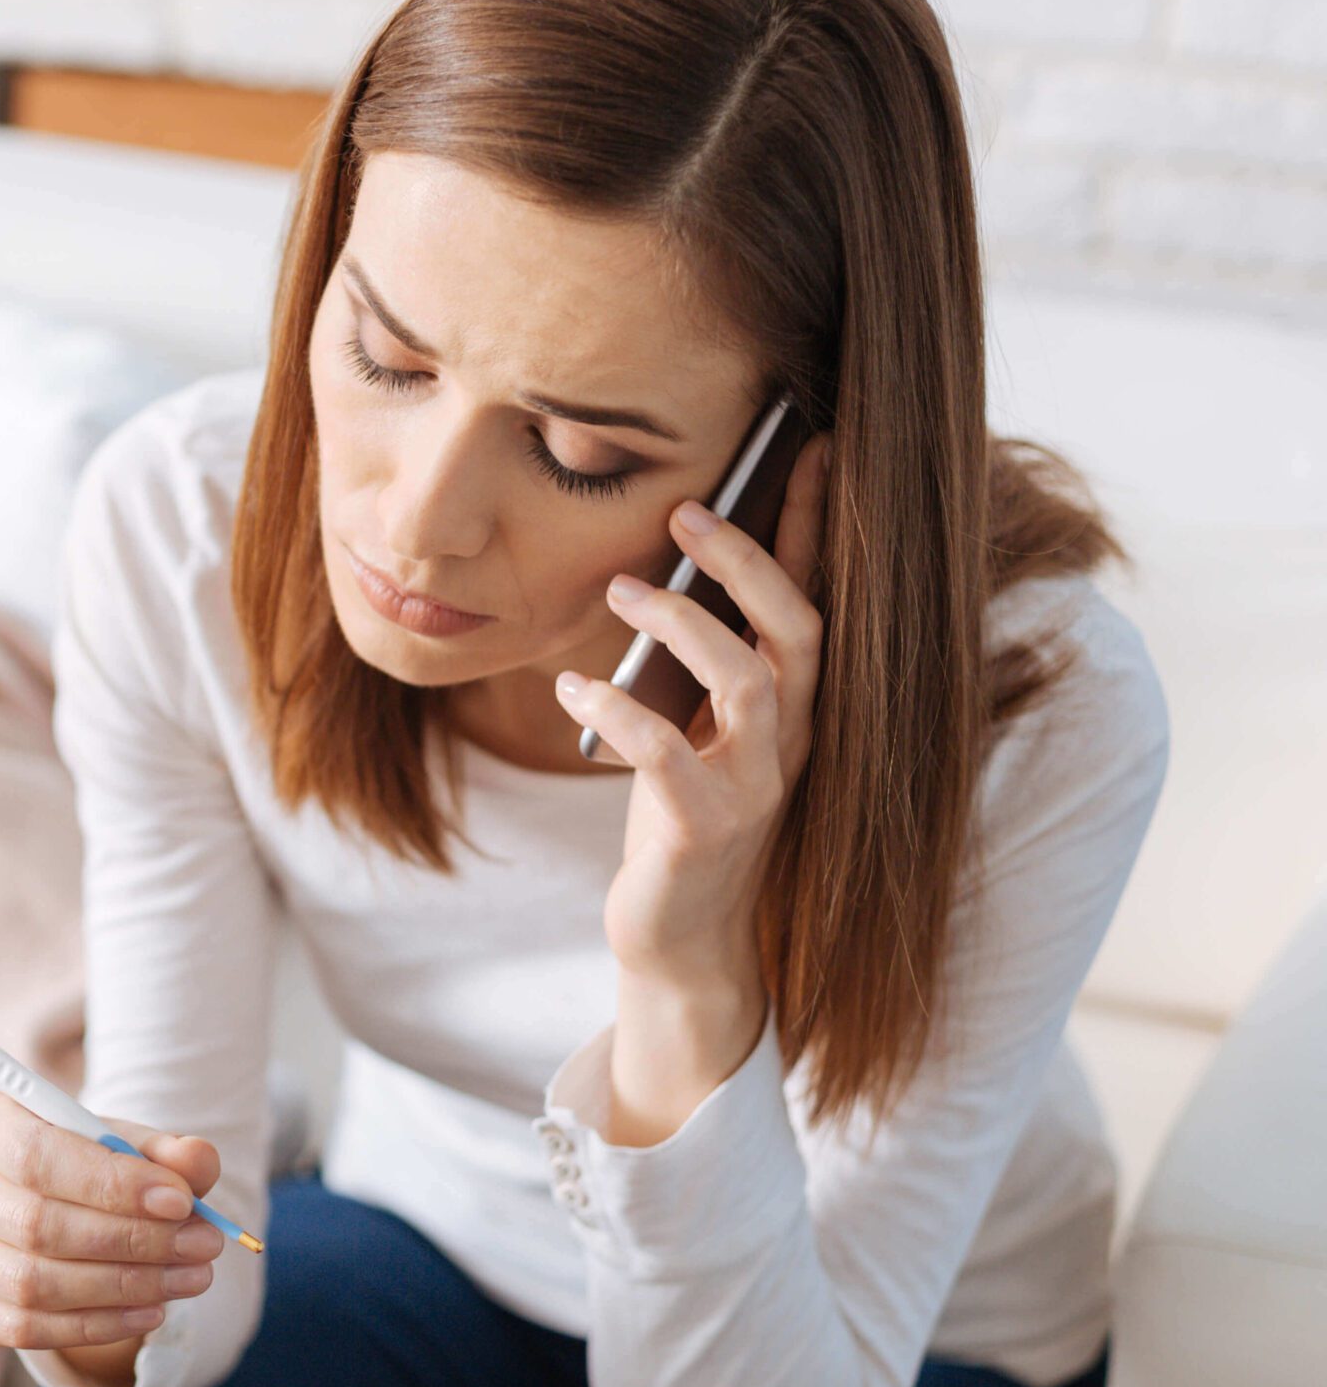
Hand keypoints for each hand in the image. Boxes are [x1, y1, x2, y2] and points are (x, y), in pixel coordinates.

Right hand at [0, 1088, 225, 1381]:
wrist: (41, 1206)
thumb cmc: (83, 1165)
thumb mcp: (125, 1146)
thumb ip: (165, 1150)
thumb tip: (196, 1163)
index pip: (35, 1154)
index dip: (110, 1183)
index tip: (182, 1202)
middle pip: (35, 1223)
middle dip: (132, 1240)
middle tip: (203, 1247)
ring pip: (31, 1283)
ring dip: (123, 1287)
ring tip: (191, 1279)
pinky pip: (22, 1329)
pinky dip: (95, 1326)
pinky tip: (150, 1312)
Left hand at [550, 433, 830, 1119]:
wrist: (682, 939)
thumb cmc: (682, 817)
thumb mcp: (696, 727)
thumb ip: (694, 660)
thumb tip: (662, 565)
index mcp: (793, 706)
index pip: (814, 599)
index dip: (810, 525)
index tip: (802, 446)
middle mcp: (791, 742)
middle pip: (800, 630)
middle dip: (748, 562)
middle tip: (685, 512)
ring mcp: (755, 789)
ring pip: (747, 684)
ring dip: (683, 627)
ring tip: (619, 590)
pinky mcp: (702, 831)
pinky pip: (667, 756)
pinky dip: (618, 712)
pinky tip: (573, 682)